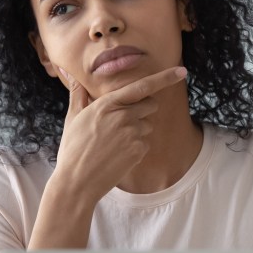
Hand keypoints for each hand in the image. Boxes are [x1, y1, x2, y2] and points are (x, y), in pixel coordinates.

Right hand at [54, 65, 186, 203]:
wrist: (77, 180)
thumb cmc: (73, 149)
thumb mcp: (72, 118)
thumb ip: (78, 94)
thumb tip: (70, 74)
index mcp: (107, 103)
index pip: (142, 86)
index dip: (165, 78)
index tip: (182, 71)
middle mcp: (123, 115)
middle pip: (150, 104)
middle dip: (142, 110)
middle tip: (121, 123)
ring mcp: (132, 133)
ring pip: (147, 125)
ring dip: (137, 131)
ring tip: (114, 143)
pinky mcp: (138, 150)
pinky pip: (145, 142)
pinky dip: (136, 147)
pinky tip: (118, 154)